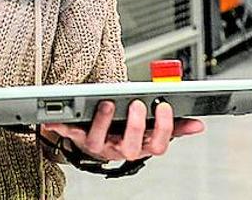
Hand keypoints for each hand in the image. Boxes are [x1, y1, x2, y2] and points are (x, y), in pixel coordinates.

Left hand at [41, 99, 204, 161]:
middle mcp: (120, 149)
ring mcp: (99, 145)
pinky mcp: (78, 137)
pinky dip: (60, 124)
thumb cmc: (124, 130)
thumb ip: (172, 126)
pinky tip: (54, 117)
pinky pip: (69, 132)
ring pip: (100, 140)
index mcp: (140, 145)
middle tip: (136, 103)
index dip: (162, 128)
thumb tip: (198, 125)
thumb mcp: (150, 128)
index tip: (162, 106)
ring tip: (107, 102)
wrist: (96, 137)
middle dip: (134, 125)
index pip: (157, 145)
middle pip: (130, 147)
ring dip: (103, 121)